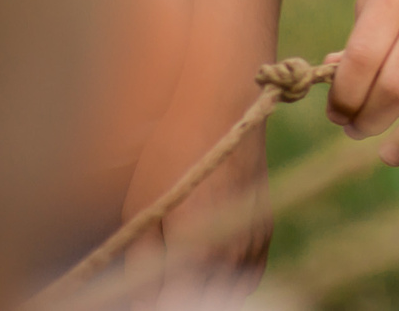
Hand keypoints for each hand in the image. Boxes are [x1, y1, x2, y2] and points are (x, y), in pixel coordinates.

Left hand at [117, 64, 273, 292]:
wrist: (223, 107)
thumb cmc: (173, 153)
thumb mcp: (143, 210)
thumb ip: (142, 264)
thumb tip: (138, 300)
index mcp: (199, 254)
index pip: (170, 305)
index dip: (148, 304)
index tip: (133, 299)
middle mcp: (234, 255)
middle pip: (204, 304)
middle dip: (176, 300)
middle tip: (148, 291)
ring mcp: (254, 242)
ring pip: (230, 296)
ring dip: (205, 297)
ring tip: (175, 285)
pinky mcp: (265, 229)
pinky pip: (248, 277)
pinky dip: (227, 285)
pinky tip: (206, 275)